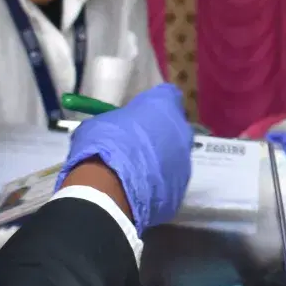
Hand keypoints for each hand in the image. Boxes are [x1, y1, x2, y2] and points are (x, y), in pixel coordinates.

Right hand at [57, 84, 194, 234]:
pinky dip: (159, 183)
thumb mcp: (100, 122)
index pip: (167, 96)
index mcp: (163, 107)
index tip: (140, 114)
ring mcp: (185, 162)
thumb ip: (116, 120)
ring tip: (137, 170)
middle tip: (138, 143)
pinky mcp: (181, 189)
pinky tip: (140, 188)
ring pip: (175, 156)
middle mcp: (181, 131)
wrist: (108, 189)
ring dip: (161, 160)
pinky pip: (170, 180)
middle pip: (174, 128)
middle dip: (160, 133)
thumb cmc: (102, 144)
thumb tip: (116, 126)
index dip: (154, 105)